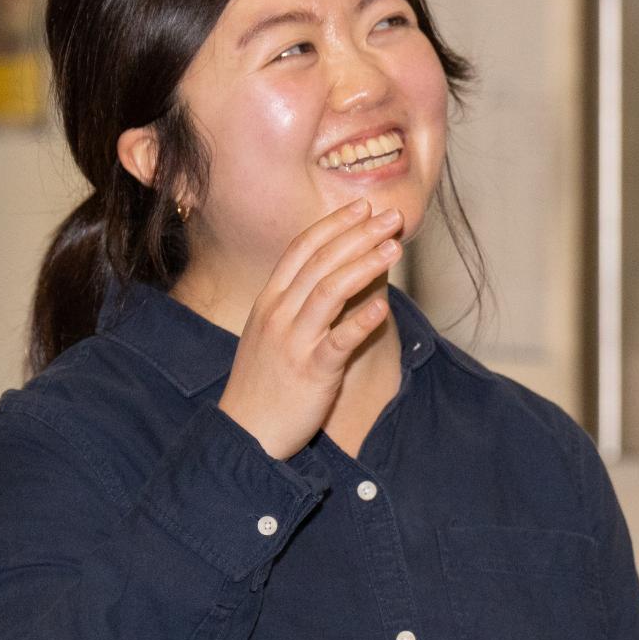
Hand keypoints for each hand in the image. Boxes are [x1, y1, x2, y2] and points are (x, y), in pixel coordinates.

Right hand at [217, 200, 402, 460]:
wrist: (244, 433)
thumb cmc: (265, 381)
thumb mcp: (273, 332)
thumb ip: (297, 301)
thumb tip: (334, 270)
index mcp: (268, 301)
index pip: (301, 249)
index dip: (334, 224)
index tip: (364, 206)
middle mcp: (277, 315)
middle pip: (320, 262)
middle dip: (358, 234)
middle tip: (392, 216)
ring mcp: (293, 342)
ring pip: (330, 292)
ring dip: (364, 265)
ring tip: (394, 247)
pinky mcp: (311, 371)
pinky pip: (339, 341)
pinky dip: (361, 320)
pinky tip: (384, 305)